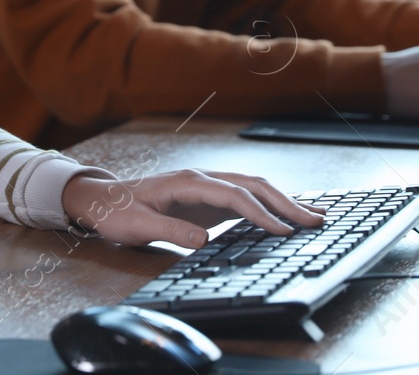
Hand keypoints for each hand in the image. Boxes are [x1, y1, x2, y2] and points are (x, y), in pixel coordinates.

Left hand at [61, 170, 323, 249]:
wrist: (103, 200)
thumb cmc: (118, 212)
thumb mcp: (138, 226)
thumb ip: (170, 231)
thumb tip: (203, 240)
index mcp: (188, 183)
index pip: (235, 195)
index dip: (261, 213)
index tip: (284, 231)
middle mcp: (202, 179)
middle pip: (253, 186)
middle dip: (286, 203)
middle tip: (316, 220)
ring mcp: (207, 186)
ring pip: (253, 188)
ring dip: (283, 201)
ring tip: (314, 215)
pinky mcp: (208, 198)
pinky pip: (245, 198)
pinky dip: (269, 205)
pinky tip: (286, 215)